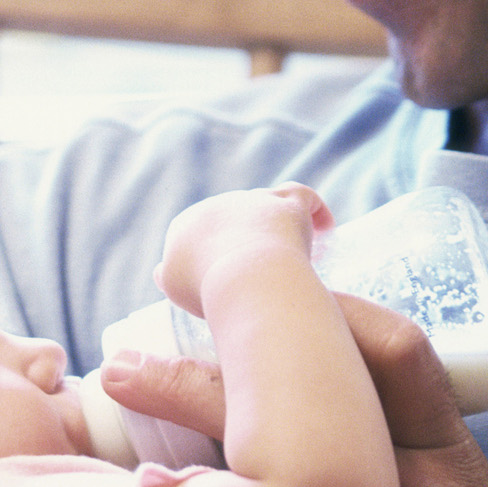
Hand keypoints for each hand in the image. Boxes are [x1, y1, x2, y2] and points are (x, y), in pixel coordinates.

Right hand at [154, 183, 333, 315]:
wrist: (244, 278)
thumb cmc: (208, 289)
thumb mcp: (175, 288)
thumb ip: (168, 276)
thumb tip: (161, 270)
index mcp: (185, 224)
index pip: (197, 233)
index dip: (211, 252)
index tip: (224, 273)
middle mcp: (219, 205)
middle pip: (232, 218)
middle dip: (244, 238)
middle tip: (261, 270)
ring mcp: (254, 201)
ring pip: (266, 204)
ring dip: (275, 222)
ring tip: (290, 245)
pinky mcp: (286, 204)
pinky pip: (303, 197)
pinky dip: (315, 211)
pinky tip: (326, 226)